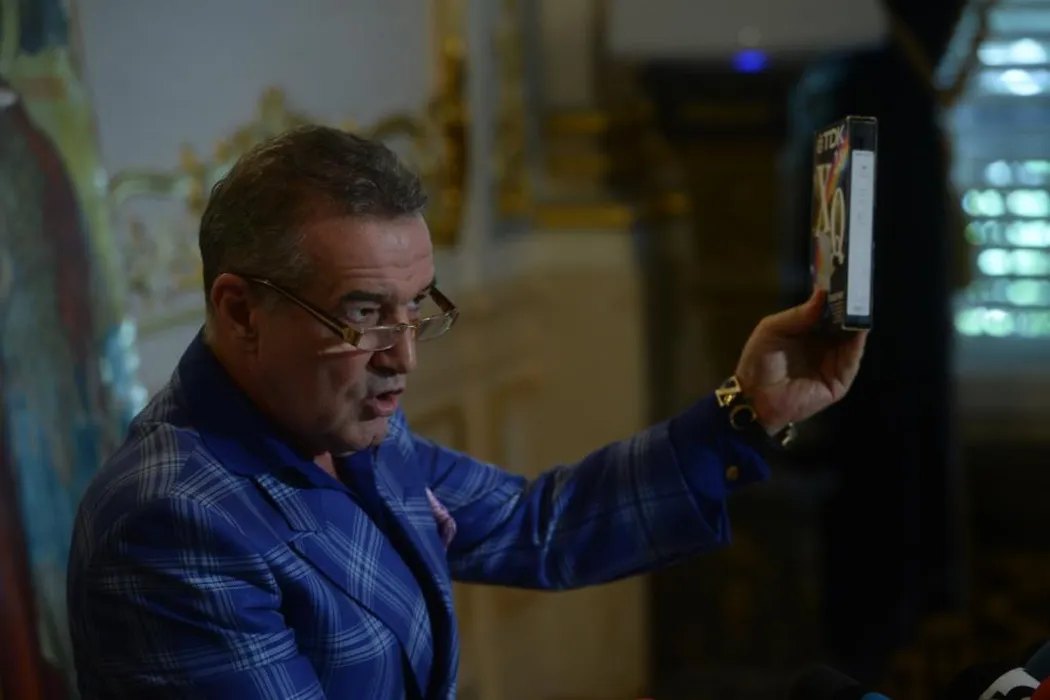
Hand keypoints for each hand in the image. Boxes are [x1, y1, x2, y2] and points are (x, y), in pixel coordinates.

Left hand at [734, 288, 866, 432]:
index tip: (845, 281)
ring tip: (862, 306)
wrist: (754, 396)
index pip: (827, 313)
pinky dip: (856, 345)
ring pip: (850, 341)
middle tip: (859, 290)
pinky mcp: (838, 381)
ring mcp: (832, 364)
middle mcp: (823, 346)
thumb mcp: (773, 329)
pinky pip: (850, 361)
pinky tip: (859, 330)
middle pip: (842, 326)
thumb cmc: (759, 362)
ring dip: (856, 325)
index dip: (835, 299)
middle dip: (850, 310)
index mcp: (807, 333)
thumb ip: (799, 314)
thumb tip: (822, 293)